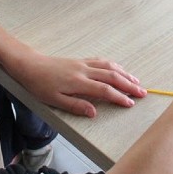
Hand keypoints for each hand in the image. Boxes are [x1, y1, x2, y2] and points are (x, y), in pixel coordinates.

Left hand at [15, 54, 145, 117]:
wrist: (30, 65)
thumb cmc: (40, 85)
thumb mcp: (54, 100)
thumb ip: (76, 106)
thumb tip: (94, 112)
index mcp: (79, 82)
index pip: (105, 90)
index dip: (119, 97)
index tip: (130, 103)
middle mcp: (84, 71)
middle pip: (112, 76)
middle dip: (129, 84)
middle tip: (142, 92)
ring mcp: (83, 64)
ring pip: (109, 66)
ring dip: (124, 73)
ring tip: (136, 81)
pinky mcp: (80, 60)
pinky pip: (101, 61)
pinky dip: (113, 65)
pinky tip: (118, 69)